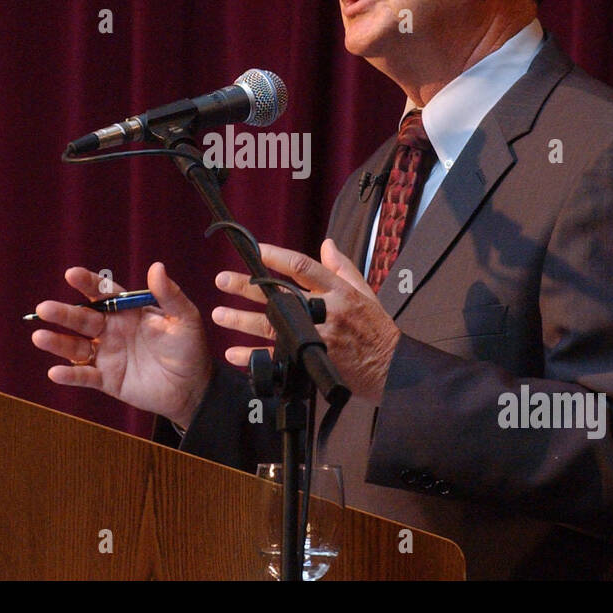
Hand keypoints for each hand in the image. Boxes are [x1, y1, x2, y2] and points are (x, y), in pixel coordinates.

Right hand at [31, 262, 211, 428]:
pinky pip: (85, 376)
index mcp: (128, 311)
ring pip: (77, 347)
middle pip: (83, 319)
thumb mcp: (185, 319)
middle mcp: (112, 330)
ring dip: (58, 342)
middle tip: (43, 308)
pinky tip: (55, 372)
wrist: (193, 388)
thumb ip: (170, 295)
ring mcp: (108, 355)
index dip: (88, 283)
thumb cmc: (189, 348)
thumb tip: (157, 266)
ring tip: (39, 337)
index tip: (72, 274)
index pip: (104, 294)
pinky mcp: (107, 379)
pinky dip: (70, 375)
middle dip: (63, 314)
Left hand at [211, 239, 401, 404]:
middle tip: (222, 279)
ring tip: (220, 314)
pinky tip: (235, 353)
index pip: (303, 267)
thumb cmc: (377, 329)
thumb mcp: (365, 292)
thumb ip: (343, 267)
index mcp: (339, 290)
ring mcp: (319, 336)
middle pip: (280, 296)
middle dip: (248, 287)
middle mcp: (327, 310)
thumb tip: (326, 243)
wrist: (392, 368)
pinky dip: (255, 357)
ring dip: (242, 320)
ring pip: (273, 326)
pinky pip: (278, 357)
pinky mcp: (314, 361)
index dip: (276, 257)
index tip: (254, 249)